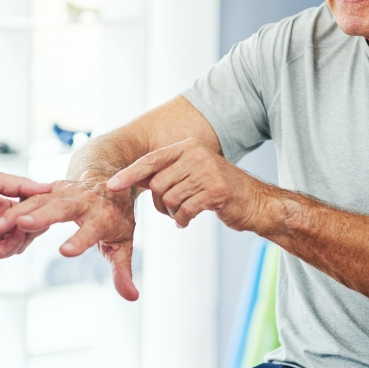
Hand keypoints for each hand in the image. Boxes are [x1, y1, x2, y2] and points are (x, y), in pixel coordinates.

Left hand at [0, 171, 52, 261]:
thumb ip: (21, 185)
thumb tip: (47, 186)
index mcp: (2, 205)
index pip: (30, 209)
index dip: (41, 205)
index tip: (54, 198)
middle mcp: (1, 223)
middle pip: (31, 225)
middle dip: (38, 218)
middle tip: (46, 210)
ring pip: (24, 239)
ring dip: (28, 228)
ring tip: (28, 218)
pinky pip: (11, 249)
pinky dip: (18, 240)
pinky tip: (17, 227)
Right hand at [0, 180, 139, 300]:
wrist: (110, 182)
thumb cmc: (116, 217)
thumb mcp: (123, 244)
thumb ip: (123, 271)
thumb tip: (132, 297)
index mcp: (104, 216)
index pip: (92, 230)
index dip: (79, 241)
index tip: (65, 252)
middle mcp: (85, 201)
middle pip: (63, 208)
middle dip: (43, 216)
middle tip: (24, 225)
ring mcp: (68, 192)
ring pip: (42, 200)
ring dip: (21, 211)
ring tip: (2, 224)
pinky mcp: (53, 188)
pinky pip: (32, 197)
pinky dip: (16, 207)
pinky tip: (0, 219)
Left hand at [107, 139, 265, 232]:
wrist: (257, 203)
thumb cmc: (220, 191)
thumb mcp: (192, 174)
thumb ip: (167, 173)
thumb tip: (134, 178)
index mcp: (188, 146)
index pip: (150, 160)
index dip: (129, 174)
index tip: (111, 186)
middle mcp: (197, 154)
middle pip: (157, 184)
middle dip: (159, 203)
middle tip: (171, 211)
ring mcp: (208, 171)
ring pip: (169, 198)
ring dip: (172, 213)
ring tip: (183, 215)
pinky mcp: (216, 190)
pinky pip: (184, 209)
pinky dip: (182, 220)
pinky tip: (187, 221)